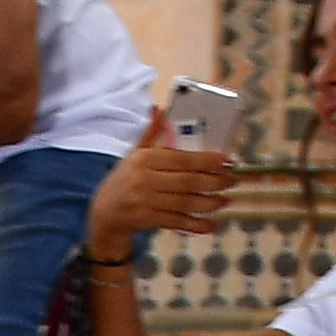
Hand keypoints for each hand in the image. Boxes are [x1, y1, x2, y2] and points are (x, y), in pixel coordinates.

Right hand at [91, 131, 232, 255]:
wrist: (104, 212)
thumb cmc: (123, 179)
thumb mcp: (133, 154)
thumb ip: (150, 134)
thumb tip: (159, 110)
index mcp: (144, 159)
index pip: (180, 159)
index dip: (205, 161)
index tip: (224, 161)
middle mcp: (145, 180)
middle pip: (186, 181)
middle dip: (213, 182)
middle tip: (232, 180)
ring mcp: (146, 202)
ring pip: (184, 203)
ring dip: (208, 203)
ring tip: (225, 200)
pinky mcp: (148, 220)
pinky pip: (176, 222)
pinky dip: (194, 225)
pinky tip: (210, 225)